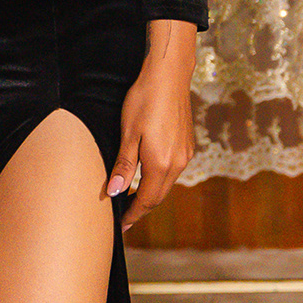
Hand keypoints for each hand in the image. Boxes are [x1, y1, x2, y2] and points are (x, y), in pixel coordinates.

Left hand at [108, 20, 196, 230]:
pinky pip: (173, 171)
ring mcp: (185, 154)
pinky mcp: (188, 145)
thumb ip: (124, 166)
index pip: (146, 200)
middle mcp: (178, 163)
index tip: (121, 225)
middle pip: (158, 196)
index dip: (133, 214)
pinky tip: (147, 176)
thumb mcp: (128, 134)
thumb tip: (114, 192)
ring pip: (166, 184)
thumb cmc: (144, 101)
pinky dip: (159, 179)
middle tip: (124, 217)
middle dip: (141, 208)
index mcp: (161, 163)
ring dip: (150, 194)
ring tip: (132, 199)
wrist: (168, 77)